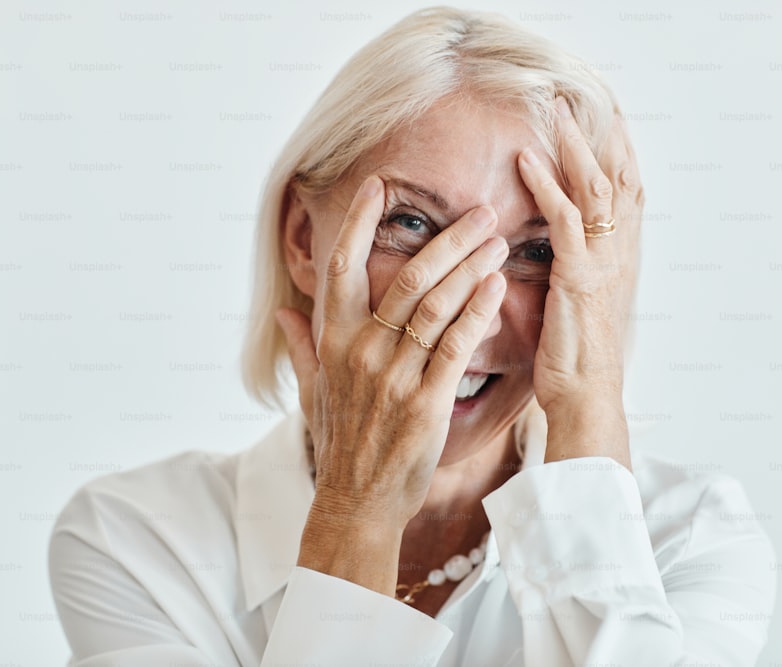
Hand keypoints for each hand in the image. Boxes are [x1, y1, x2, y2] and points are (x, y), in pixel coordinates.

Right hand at [276, 175, 506, 590]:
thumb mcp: (313, 391)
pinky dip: (479, 311)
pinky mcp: (426, 401)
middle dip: (447, 239)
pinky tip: (498, 287)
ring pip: (436, 305)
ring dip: (470, 267)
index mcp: (333, 340)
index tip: (378, 183)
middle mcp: (362, 350)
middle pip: (407, 278)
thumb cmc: (341, 440)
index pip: (342, 265)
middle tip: (480, 210)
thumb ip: (302, 346)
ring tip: (498, 240)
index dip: (358, 220)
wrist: (357, 499)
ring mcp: (394, 375)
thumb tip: (282, 314)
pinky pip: (457, 344)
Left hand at [517, 99, 643, 466]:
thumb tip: (561, 249)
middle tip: (579, 100)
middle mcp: (618, 255)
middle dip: (600, 136)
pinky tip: (527, 160)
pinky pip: (564, 220)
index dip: (618, 153)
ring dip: (573, 146)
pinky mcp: (579, 279)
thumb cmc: (576, 360)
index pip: (626, 193)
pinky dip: (546, 185)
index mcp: (619, 259)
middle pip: (617, 179)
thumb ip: (577, 271)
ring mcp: (602, 264)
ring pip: (595, 189)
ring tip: (555, 112)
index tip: (606, 119)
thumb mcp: (580, 307)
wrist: (587, 400)